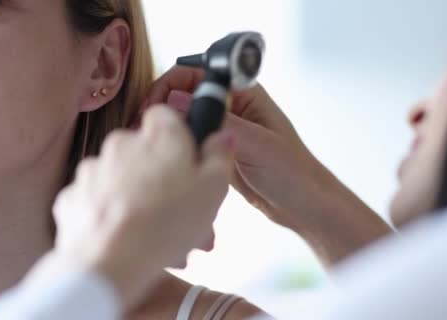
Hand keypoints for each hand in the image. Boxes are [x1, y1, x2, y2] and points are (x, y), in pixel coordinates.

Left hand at [26, 106, 234, 309]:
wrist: (107, 263)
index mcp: (158, 135)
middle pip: (145, 154)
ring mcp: (93, 170)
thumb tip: (221, 137)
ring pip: (122, 181)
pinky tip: (125, 240)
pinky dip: (111, 216)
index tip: (189, 161)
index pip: (166, 116)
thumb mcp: (212, 190)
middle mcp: (121, 143)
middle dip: (163, 181)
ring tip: (158, 239)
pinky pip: (98, 202)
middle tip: (181, 215)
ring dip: (140, 202)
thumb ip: (219, 156)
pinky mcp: (73, 197)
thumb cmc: (165, 225)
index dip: (180, 137)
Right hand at [141, 66, 390, 265]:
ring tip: (150, 147)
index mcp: (243, 94)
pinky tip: (165, 160)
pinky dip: (174, 148)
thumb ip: (220, 121)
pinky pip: (188, 141)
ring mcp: (221, 129)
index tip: (152, 108)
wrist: (302, 207)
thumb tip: (177, 100)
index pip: (194, 74)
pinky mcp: (215, 150)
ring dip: (166, 131)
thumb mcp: (257, 145)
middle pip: (182, 94)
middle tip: (144, 130)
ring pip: (182, 120)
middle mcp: (230, 107)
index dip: (168, 86)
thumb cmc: (293, 173)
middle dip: (161, 109)